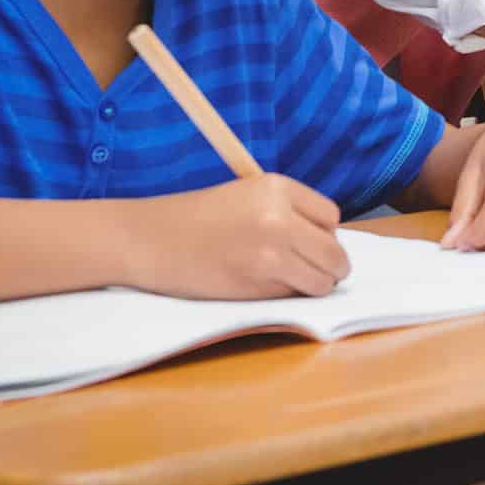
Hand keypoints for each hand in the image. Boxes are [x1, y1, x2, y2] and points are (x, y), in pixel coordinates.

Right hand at [127, 174, 347, 298]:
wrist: (150, 240)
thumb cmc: (196, 218)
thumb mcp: (248, 195)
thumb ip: (288, 211)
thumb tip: (327, 242)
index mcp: (278, 187)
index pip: (331, 218)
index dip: (324, 234)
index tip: (310, 242)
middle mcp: (280, 218)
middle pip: (334, 253)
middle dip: (328, 266)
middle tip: (310, 269)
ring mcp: (271, 253)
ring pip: (321, 281)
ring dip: (312, 285)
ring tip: (287, 279)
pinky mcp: (258, 285)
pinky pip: (293, 295)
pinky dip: (286, 296)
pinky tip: (261, 284)